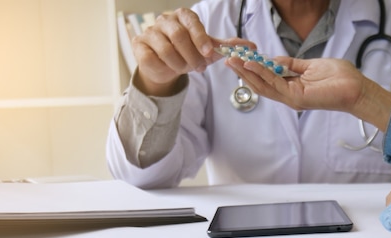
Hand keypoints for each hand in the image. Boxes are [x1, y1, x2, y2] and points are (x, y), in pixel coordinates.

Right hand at [132, 8, 254, 95]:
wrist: (168, 66)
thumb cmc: (189, 53)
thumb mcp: (209, 50)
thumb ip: (228, 47)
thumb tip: (251, 46)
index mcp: (183, 16)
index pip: (192, 21)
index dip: (200, 37)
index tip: (209, 53)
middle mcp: (165, 20)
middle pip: (178, 36)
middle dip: (191, 56)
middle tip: (199, 67)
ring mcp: (150, 31)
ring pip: (165, 49)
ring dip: (179, 64)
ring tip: (185, 68)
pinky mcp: (139, 45)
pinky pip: (151, 58)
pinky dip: (163, 67)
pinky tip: (168, 69)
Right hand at [225, 57, 390, 130]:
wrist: (356, 88)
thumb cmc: (339, 78)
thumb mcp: (310, 66)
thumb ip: (291, 65)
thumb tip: (273, 60)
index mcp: (292, 88)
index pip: (266, 80)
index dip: (252, 69)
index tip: (240, 58)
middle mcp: (289, 96)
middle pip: (260, 85)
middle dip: (244, 72)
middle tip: (229, 59)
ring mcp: (292, 98)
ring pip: (263, 86)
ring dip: (247, 73)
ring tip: (234, 61)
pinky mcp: (297, 98)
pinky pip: (274, 84)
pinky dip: (262, 74)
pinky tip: (252, 65)